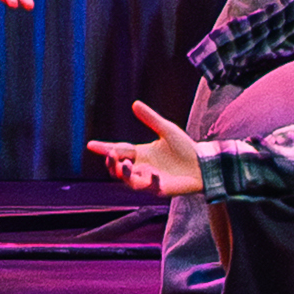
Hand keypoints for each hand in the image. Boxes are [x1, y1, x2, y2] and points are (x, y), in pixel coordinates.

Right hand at [89, 94, 215, 194]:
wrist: (203, 163)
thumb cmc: (185, 148)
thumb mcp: (167, 130)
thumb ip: (150, 119)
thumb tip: (135, 104)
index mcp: (142, 153)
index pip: (119, 150)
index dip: (104, 148)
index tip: (90, 145)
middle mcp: (142, 167)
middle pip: (118, 168)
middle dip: (111, 163)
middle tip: (110, 155)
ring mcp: (149, 180)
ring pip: (129, 180)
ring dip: (125, 173)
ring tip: (127, 164)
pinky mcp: (159, 189)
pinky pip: (149, 187)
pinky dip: (148, 181)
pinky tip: (153, 173)